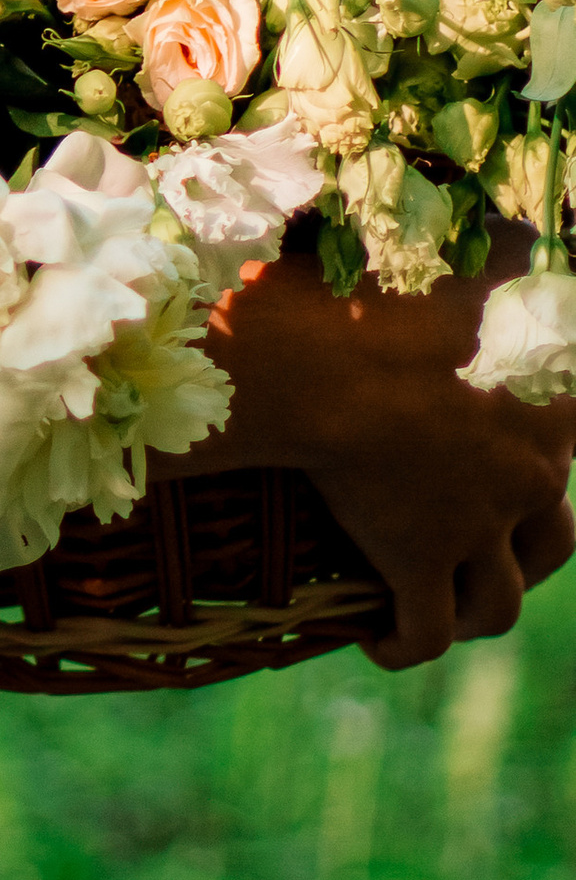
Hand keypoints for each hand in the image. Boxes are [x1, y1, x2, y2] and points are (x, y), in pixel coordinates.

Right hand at [203, 240, 575, 668]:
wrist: (329, 356)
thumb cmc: (393, 288)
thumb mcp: (487, 248)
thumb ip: (521, 249)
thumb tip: (527, 237)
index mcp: (554, 399)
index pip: (572, 439)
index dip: (543, 454)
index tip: (501, 459)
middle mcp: (537, 471)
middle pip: (556, 534)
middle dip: (520, 547)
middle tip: (476, 544)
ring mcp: (485, 523)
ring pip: (503, 600)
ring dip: (478, 608)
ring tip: (443, 608)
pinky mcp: (424, 560)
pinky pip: (427, 630)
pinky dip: (408, 643)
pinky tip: (380, 642)